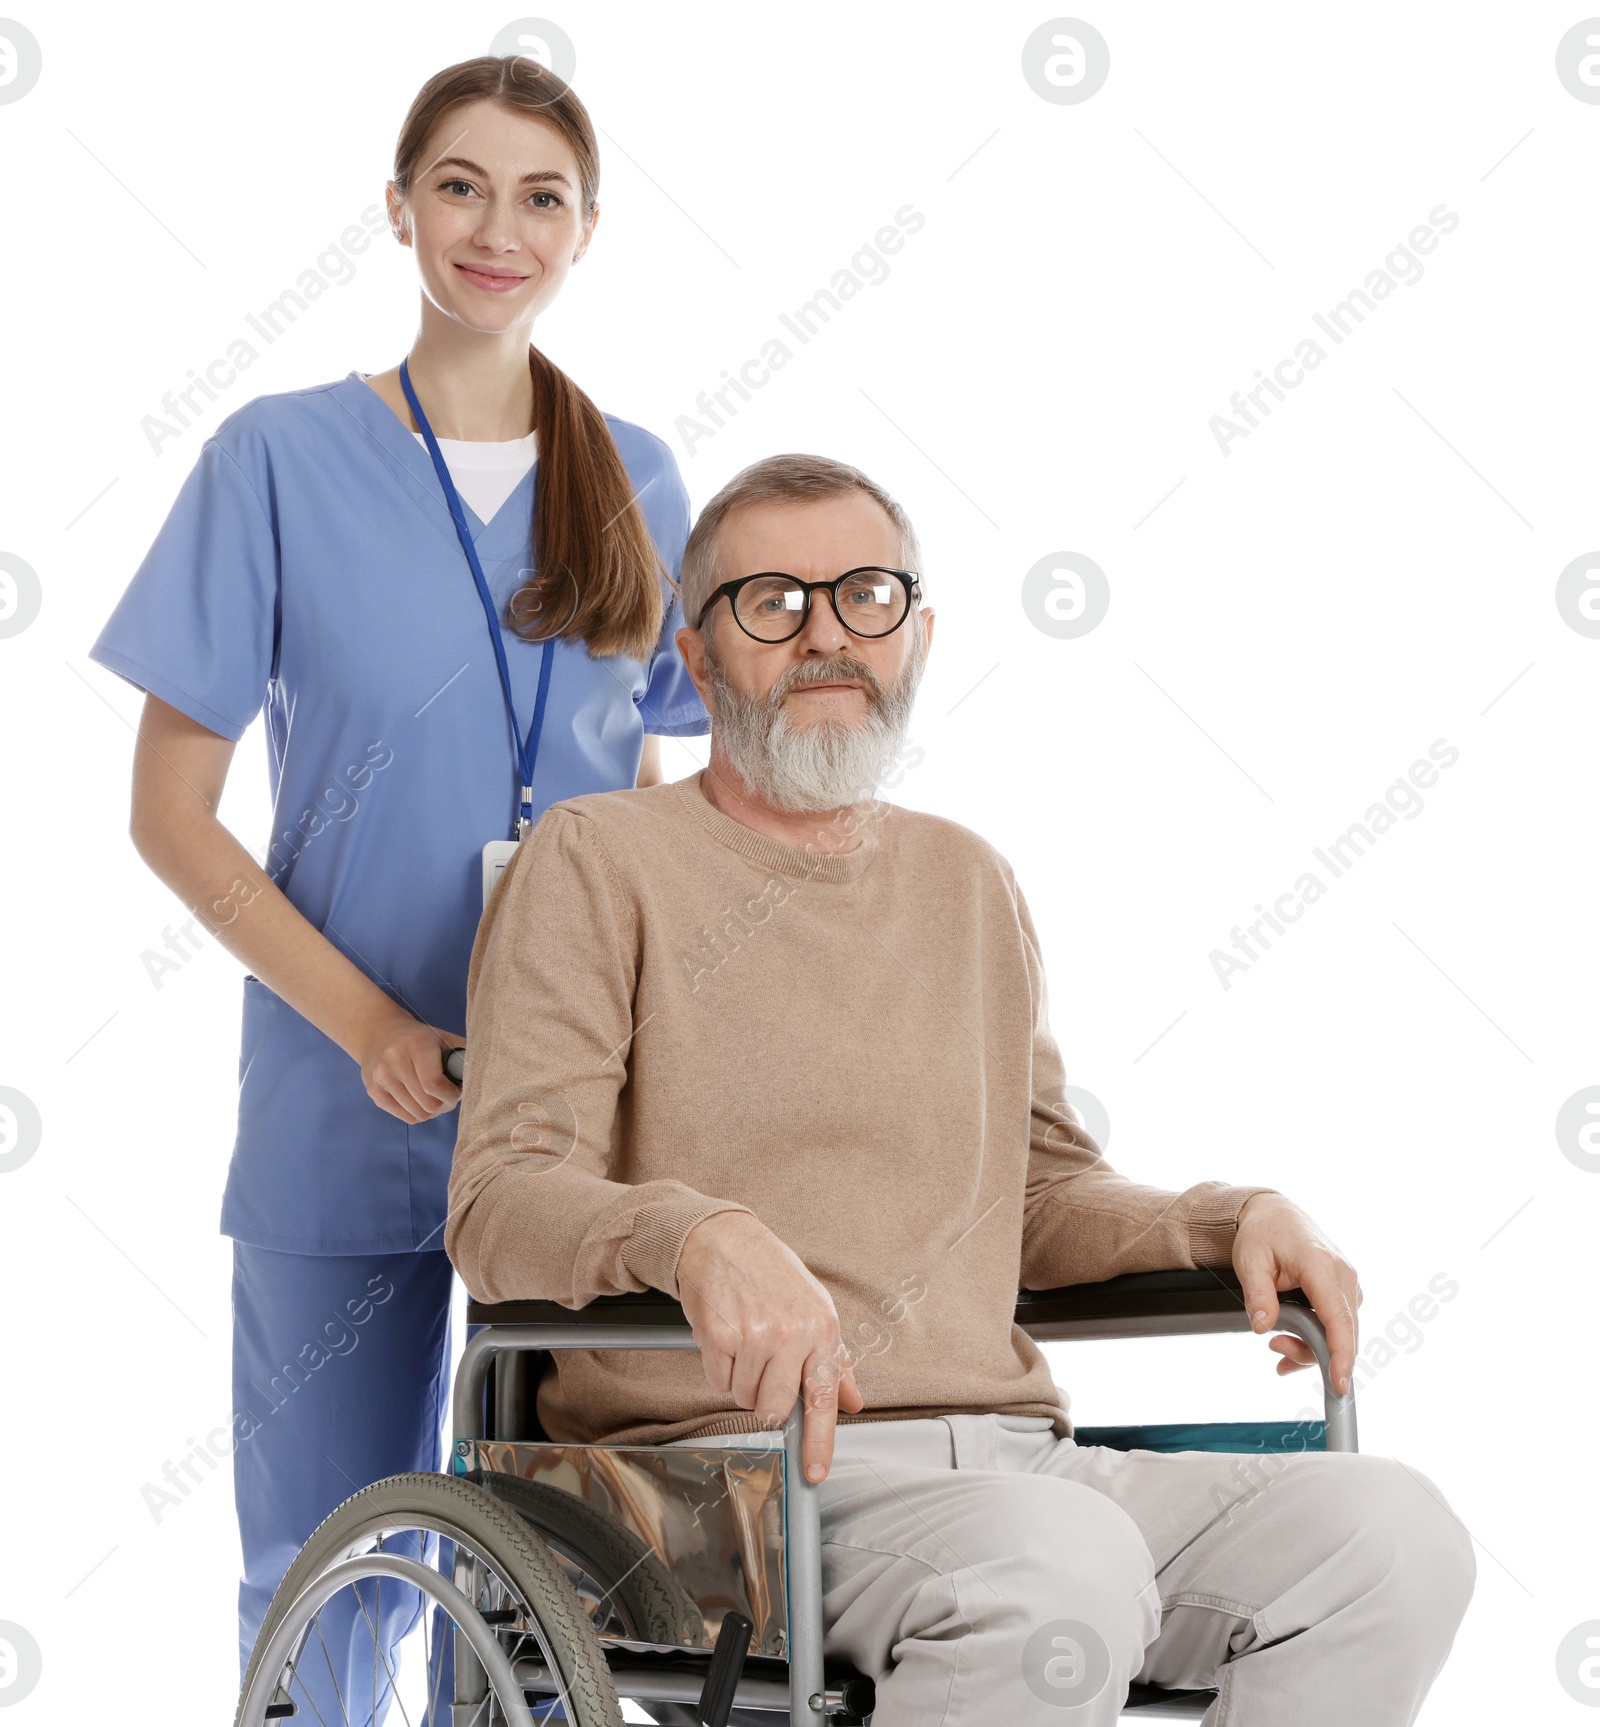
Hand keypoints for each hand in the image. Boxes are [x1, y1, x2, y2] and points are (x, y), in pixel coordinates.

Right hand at [357, 1008, 463, 1124]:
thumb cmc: (418, 1037)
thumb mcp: (441, 1037)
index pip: (434, 1084)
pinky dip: (419, 1114)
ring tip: (437, 1100)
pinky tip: (423, 1102)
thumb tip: (483, 1074)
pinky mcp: (373, 1092)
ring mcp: (380, 1078)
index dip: (451, 1094)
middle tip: (450, 1098)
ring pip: (417, 1113)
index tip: (458, 1091)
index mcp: (416, 1044)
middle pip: (427, 1103)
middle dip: (445, 1105)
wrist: (378, 1032)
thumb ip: (462, 1053)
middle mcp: (394, 1061)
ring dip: (433, 1112)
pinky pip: (405, 1117)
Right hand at [675, 1210, 863, 1481]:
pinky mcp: (720, 1334)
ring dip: (741, 1380)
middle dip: (766, 1399)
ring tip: (745, 1342)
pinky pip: (718, 1379)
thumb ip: (835, 1361)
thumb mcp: (815, 1309)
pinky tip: (727, 1337)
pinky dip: (719, 1366)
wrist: (725, 1240)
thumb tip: (854, 1400)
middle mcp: (792, 1334)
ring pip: (744, 1397)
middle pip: (775, 1408)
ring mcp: (755, 1334)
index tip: (813, 1472)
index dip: (819, 1442)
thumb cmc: (771, 1274)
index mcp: (822, 1329)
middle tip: (764, 1367)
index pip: (824, 1397)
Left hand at [1232, 1192, 1362, 1394]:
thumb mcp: (1249, 1260)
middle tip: (1276, 1352)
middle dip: (1311, 1353)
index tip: (1339, 1384)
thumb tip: (1263, 1327)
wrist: (1275, 1213)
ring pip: (1341, 1332)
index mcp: (1321, 1264)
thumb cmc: (1263, 1233)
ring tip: (1277, 1345)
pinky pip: (1339, 1324)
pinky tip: (1293, 1342)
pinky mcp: (1345, 1290)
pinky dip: (1319, 1338)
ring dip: (1312, 1346)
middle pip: (1341, 1332)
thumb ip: (1257, 1294)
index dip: (1341, 1354)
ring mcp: (1347, 1282)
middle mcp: (1343, 1274)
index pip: (1337, 1318)